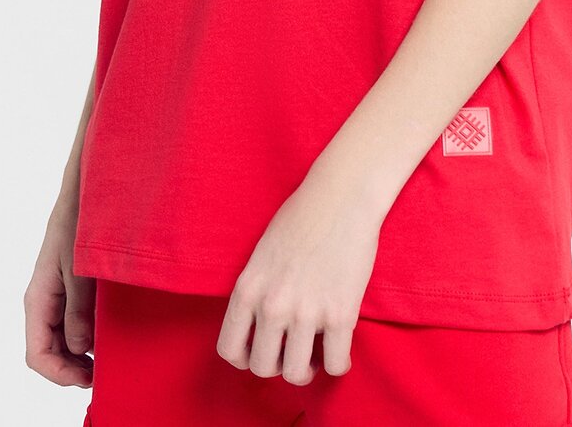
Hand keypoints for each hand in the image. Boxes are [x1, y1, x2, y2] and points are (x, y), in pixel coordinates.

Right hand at [24, 196, 95, 387]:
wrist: (85, 190)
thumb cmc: (79, 223)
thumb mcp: (80, 269)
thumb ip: (78, 310)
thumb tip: (80, 348)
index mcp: (39, 298)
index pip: (37, 354)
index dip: (60, 374)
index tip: (89, 378)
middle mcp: (44, 300)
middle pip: (49, 350)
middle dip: (73, 368)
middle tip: (103, 372)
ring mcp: (56, 294)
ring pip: (60, 338)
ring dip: (81, 352)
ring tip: (108, 355)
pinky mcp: (70, 286)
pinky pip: (71, 320)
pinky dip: (86, 333)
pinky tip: (107, 332)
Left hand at [216, 171, 382, 386]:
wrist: (342, 197)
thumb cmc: (302, 216)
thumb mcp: (262, 253)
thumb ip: (257, 289)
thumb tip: (258, 325)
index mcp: (248, 288)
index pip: (229, 349)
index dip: (244, 359)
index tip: (260, 351)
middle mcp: (272, 305)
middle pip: (263, 368)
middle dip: (276, 366)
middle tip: (290, 352)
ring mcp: (306, 312)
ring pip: (296, 374)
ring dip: (305, 371)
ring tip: (313, 357)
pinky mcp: (341, 315)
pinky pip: (335, 364)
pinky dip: (338, 364)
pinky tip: (339, 351)